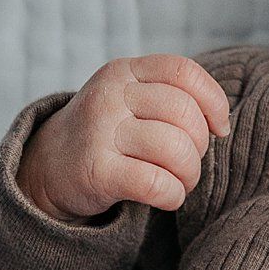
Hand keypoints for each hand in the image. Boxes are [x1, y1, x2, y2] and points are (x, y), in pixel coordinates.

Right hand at [15, 53, 233, 221]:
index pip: (183, 72)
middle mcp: (111, 95)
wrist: (48, 168)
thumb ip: (170, 97)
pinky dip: (173, 195)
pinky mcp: (96, 171)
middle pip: (185, 114)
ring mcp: (100, 131)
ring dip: (190, 175)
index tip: (219, 128)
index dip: (213, 101)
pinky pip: (155, 183)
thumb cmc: (107, 135)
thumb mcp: (130, 100)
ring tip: (180, 182)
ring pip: (175, 149)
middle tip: (189, 164)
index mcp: (124, 72)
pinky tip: (168, 197)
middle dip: (200, 147)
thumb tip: (221, 122)